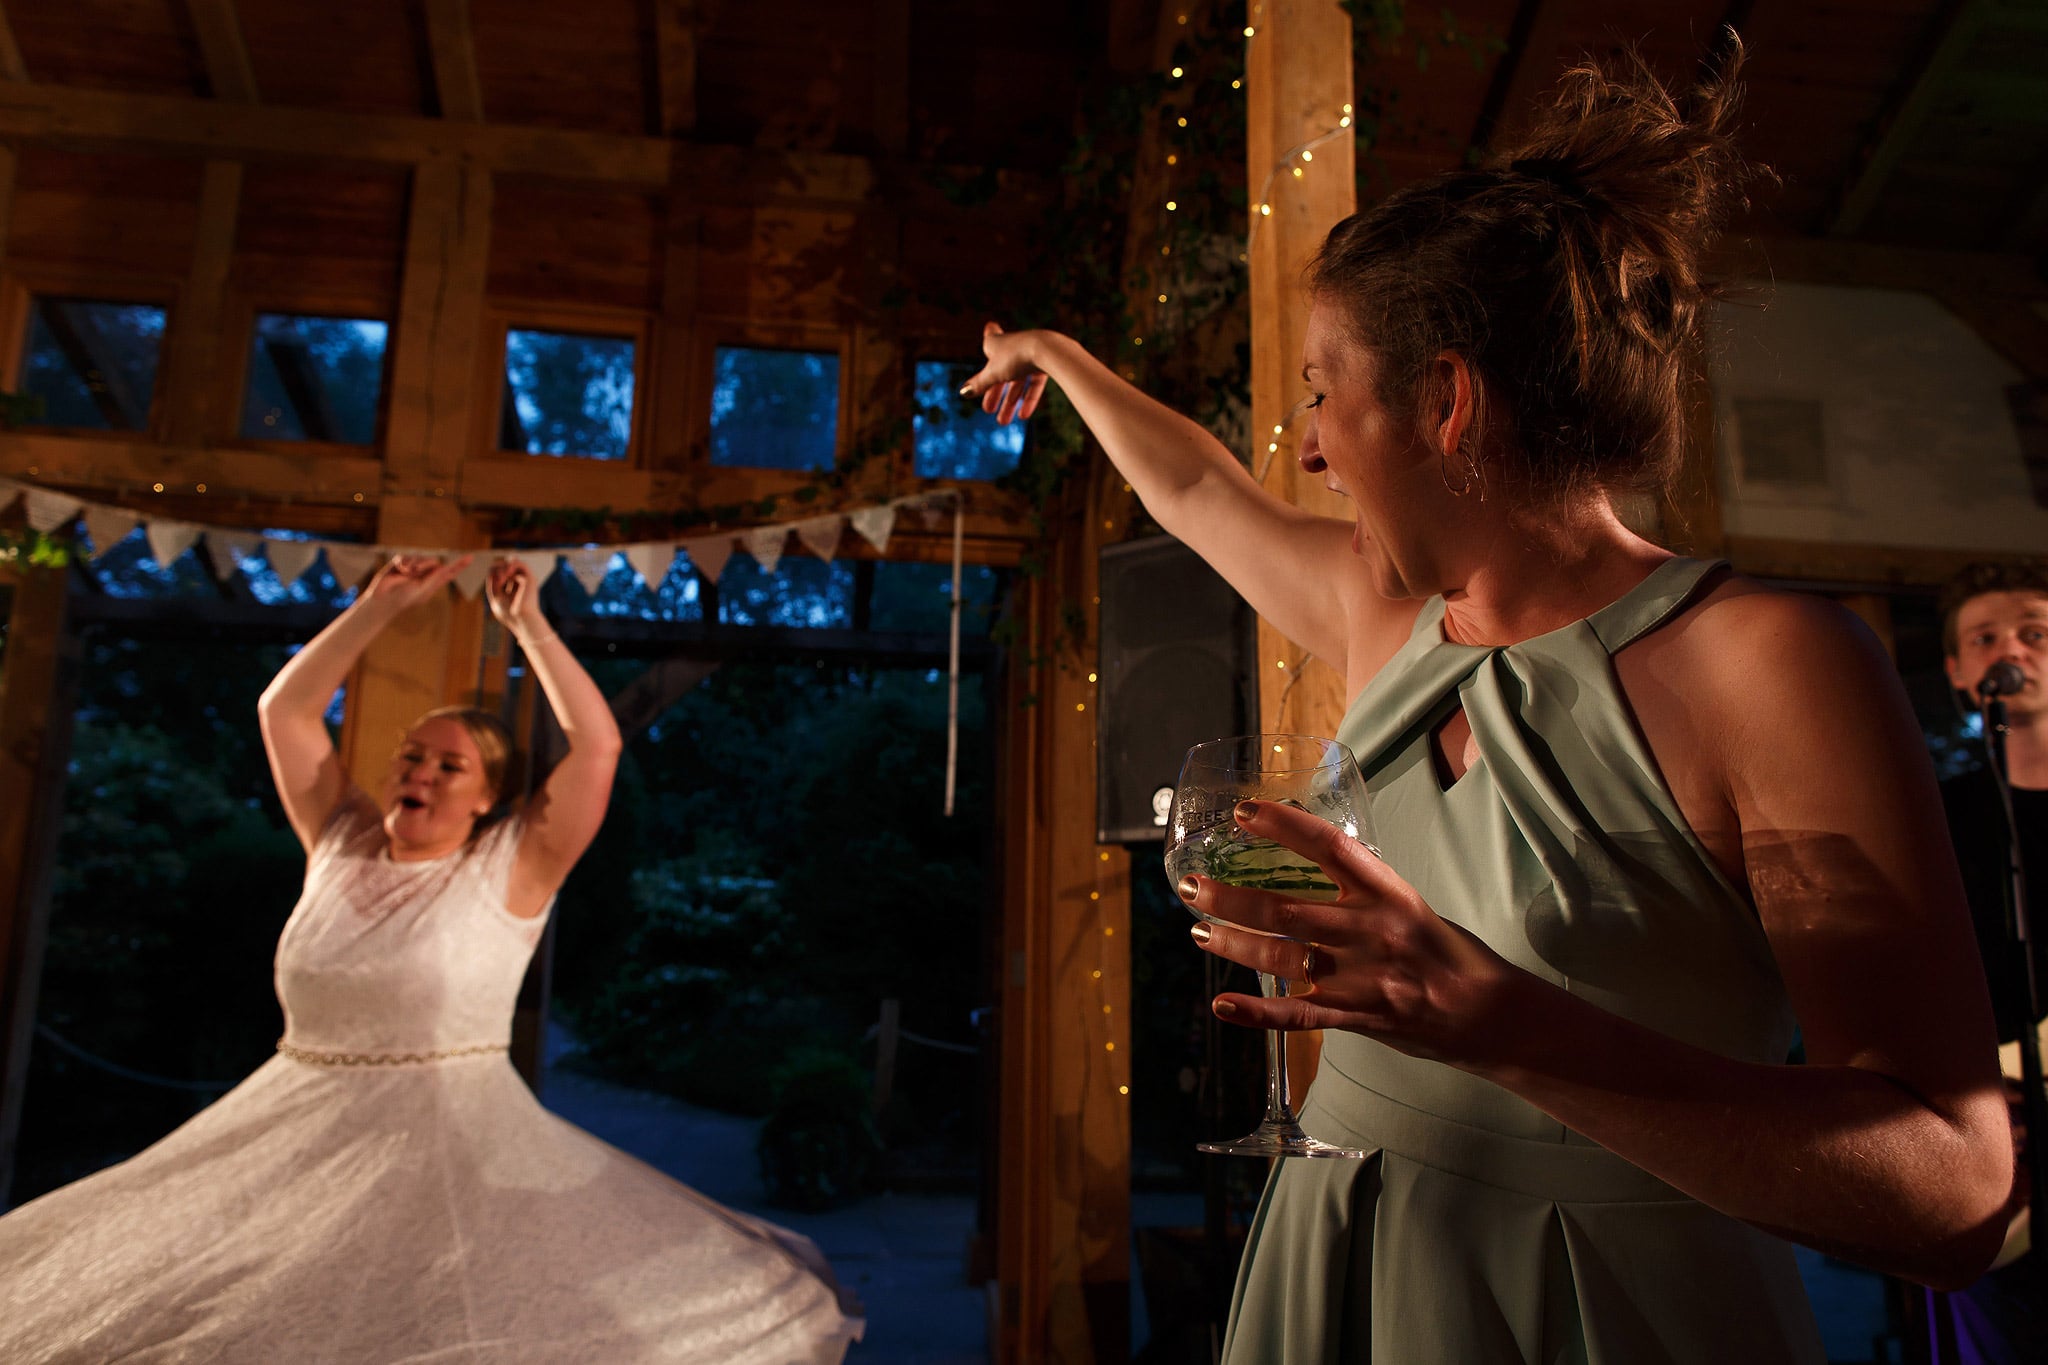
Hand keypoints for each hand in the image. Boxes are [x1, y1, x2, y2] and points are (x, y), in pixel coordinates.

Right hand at [362, 553, 469, 613]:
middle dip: (425, 565)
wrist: (384, 599)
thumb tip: (444, 567)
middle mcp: (424, 575)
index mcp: (433, 583)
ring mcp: (412, 569)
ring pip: (420, 557)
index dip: (459, 565)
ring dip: (413, 564)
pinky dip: (403, 563)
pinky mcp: (401, 564)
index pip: (449, 572)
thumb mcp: (422, 589)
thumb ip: (434, 577)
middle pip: (433, 561)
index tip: (471, 557)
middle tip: (415, 572)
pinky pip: (406, 556)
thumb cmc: (404, 598)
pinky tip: (398, 571)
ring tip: (405, 575)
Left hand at [486, 558, 548, 640]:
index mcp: (513, 589)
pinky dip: (510, 566)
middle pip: (505, 566)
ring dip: (503, 568)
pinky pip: (519, 563)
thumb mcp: (496, 597)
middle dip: (497, 569)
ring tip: (501, 579)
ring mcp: (525, 580)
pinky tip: (506, 574)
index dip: (494, 574)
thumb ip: (493, 584)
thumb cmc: (510, 614)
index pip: (500, 574)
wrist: (523, 621)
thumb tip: (492, 570)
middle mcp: (520, 583)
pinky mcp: (530, 578)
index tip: (494, 585)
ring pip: (511, 563)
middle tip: (497, 581)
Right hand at [958, 322, 1049, 424]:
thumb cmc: (1016, 357)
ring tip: (1003, 422)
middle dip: (994, 392)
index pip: (991, 337)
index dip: (989, 333)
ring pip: (1018, 381)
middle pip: (1001, 371)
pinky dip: (1028, 399)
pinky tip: (1023, 416)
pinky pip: (1034, 384)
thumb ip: (979, 384)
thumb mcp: (993, 374)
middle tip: (988, 409)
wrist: (1048, 351)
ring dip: (1010, 402)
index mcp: (998, 342)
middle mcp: (1014, 345)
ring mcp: (1030, 354)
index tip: (989, 327)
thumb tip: (963, 393)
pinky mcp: (1045, 363)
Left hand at [1179, 798, 1523, 1067]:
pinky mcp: (1356, 1017)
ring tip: (1200, 933)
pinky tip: (1221, 1006)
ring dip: (1233, 945)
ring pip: (1282, 959)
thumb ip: (1360, 891)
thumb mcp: (1409, 905)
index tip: (1243, 812)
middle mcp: (1370, 931)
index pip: (1329, 846)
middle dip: (1230, 897)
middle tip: (1190, 885)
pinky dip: (1256, 1014)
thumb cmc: (1446, 952)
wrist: (1488, 1014)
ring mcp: (1361, 978)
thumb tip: (1307, 869)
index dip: (1283, 824)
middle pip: (1286, 908)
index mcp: (1388, 893)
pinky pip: (1298, 1015)